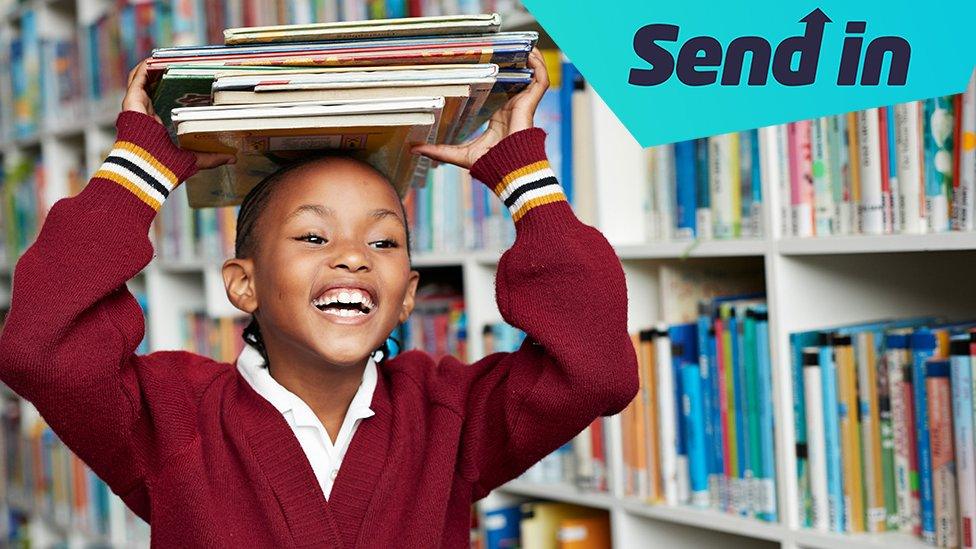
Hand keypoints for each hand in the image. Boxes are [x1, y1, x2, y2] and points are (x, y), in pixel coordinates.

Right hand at [122, 60, 235, 170]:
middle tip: (179, 65)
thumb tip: (233, 158)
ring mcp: (136, 107)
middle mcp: (145, 114)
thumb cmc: (166, 169)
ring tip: (168, 57)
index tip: (188, 81)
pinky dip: (146, 67)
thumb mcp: (195, 160)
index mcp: (156, 126)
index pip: (162, 102)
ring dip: (154, 67)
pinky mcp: (132, 101)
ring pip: (142, 80)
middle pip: (152, 87)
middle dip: (163, 74)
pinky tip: (157, 60)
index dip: (173, 90)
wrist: (147, 172)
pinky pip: (137, 78)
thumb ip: (213, 157)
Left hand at [411, 47, 549, 168]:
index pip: (500, 92)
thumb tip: (415, 148)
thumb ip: (439, 150)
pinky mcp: (530, 104)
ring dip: (530, 61)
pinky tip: (532, 54)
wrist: (508, 169)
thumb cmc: (490, 164)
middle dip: (515, 64)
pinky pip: (541, 81)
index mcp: (498, 117)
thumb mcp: (459, 154)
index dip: (498, 77)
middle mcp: (512, 108)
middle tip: (505, 49)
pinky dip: (539, 67)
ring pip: (532, 78)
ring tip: (524, 47)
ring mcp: (522, 105)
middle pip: (517, 81)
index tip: (487, 63)